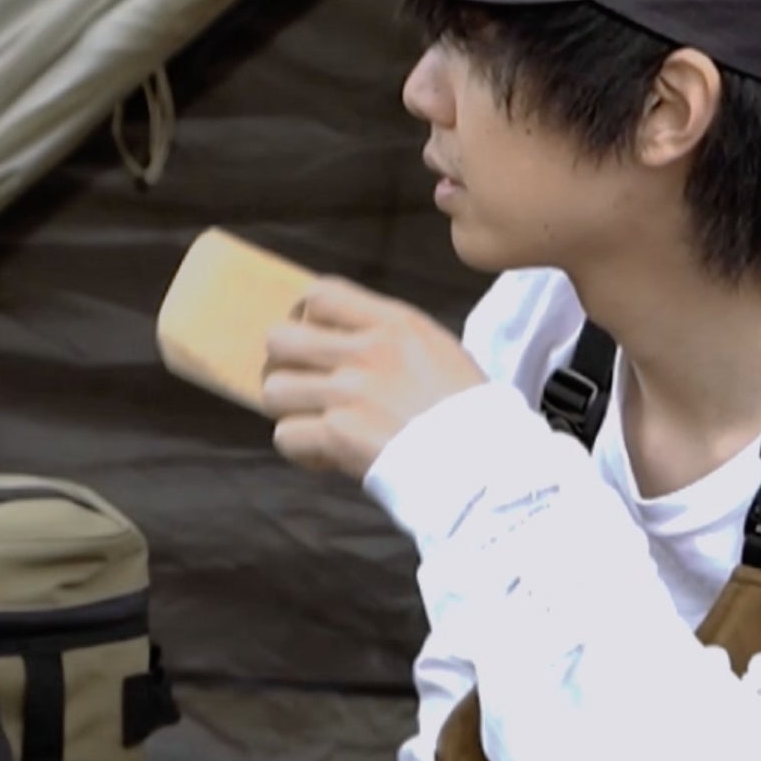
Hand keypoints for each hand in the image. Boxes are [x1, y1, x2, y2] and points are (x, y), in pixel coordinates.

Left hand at [262, 277, 486, 481]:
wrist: (486, 466)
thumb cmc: (474, 418)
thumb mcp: (441, 354)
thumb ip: (394, 342)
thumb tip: (352, 344)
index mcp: (396, 324)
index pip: (320, 295)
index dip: (304, 318)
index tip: (312, 342)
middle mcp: (367, 351)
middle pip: (280, 339)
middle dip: (284, 366)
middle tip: (305, 389)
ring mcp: (349, 392)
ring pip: (274, 390)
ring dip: (290, 412)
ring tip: (317, 428)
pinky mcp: (338, 434)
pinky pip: (285, 436)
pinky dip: (301, 451)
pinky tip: (327, 457)